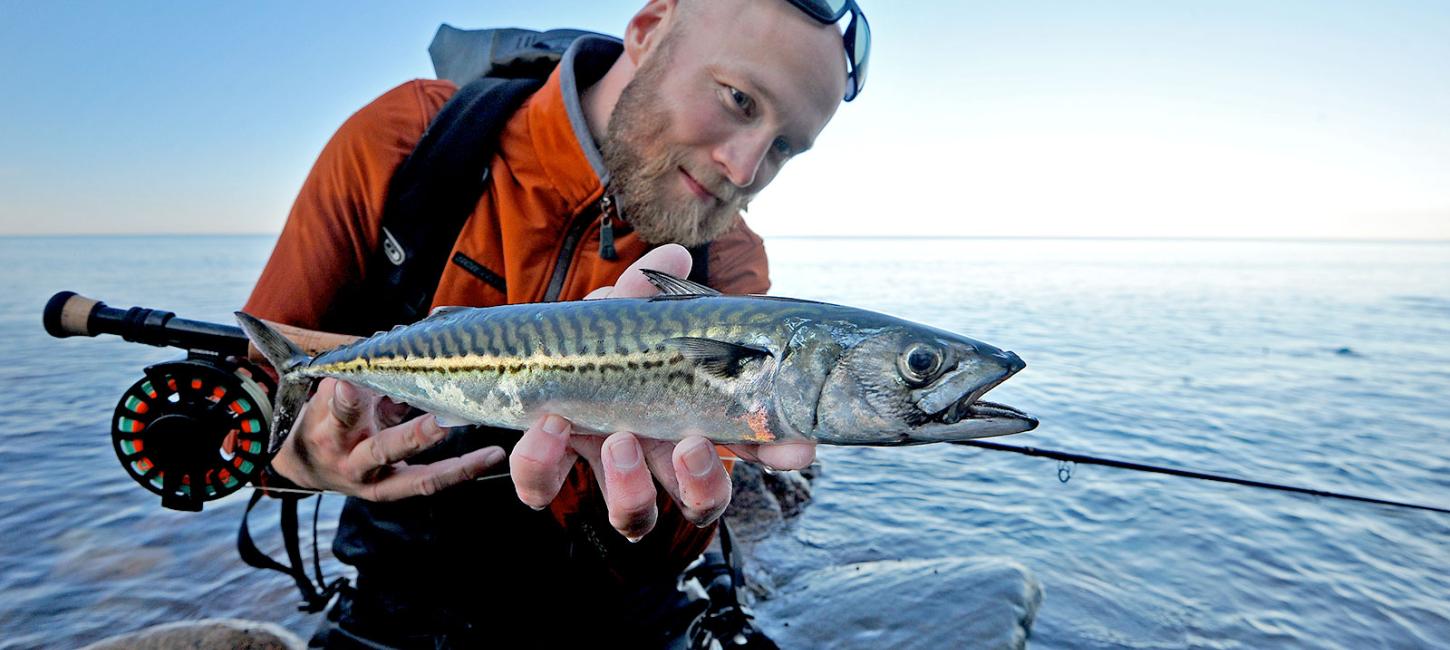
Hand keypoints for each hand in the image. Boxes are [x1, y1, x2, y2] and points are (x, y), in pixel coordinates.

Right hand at [269, 378, 505, 500]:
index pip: (340, 414)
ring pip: (419, 479)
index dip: (347, 401)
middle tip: (441, 424)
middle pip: (385, 450)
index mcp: (331, 431)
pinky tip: (489, 456)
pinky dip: (461, 471)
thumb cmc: (325, 419)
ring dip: (456, 467)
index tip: (352, 383)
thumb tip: (398, 345)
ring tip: (490, 453)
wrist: (307, 467)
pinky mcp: (396, 491)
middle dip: (415, 437)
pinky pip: (430, 483)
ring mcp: (377, 482)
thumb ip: (360, 378)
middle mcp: (354, 462)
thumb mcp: (330, 396)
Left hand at [508, 244, 815, 540]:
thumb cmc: (602, 337)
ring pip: (635, 516)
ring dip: (632, 488)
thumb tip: (673, 253)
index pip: (749, 447)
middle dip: (703, 482)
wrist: (536, 352)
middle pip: (701, 502)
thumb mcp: (627, 311)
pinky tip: (550, 423)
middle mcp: (654, 455)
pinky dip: (543, 463)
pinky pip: (543, 488)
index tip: (796, 448)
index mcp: (692, 418)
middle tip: (689, 444)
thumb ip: (647, 287)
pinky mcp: (548, 468)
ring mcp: (604, 468)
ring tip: (619, 440)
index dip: (777, 453)